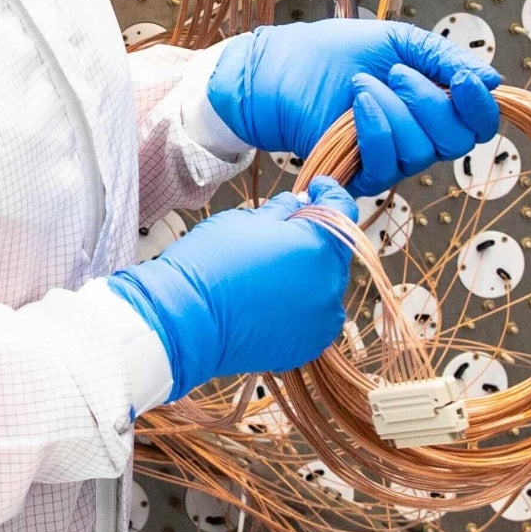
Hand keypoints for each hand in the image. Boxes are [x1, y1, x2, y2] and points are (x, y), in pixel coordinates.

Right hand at [106, 183, 356, 403]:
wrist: (188, 320)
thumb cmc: (211, 261)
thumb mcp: (245, 220)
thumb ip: (282, 210)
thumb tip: (299, 203)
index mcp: (318, 243)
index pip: (342, 208)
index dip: (329, 193)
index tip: (316, 188)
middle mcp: (330, 281)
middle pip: (334, 250)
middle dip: (316, 238)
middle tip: (285, 233)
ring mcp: (323, 317)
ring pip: (326, 285)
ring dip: (310, 275)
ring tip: (274, 273)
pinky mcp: (310, 343)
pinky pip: (316, 316)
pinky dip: (303, 306)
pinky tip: (274, 301)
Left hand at [204, 18, 501, 193]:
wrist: (281, 69)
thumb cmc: (334, 53)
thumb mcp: (398, 42)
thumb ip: (444, 59)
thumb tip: (493, 81)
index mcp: (436, 103)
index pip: (480, 122)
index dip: (480, 106)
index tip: (463, 79)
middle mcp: (422, 136)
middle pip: (457, 140)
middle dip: (430, 103)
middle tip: (395, 73)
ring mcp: (393, 159)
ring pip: (422, 151)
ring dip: (393, 110)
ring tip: (362, 84)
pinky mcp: (362, 175)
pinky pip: (387, 164)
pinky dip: (374, 128)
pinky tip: (355, 104)